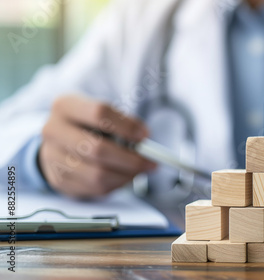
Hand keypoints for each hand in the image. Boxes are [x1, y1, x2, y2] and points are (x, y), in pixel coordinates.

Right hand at [39, 94, 155, 197]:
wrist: (60, 143)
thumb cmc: (89, 126)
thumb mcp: (101, 115)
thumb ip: (122, 124)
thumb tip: (144, 139)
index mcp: (65, 106)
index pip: (99, 112)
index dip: (126, 125)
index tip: (145, 136)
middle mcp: (53, 131)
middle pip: (97, 148)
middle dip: (130, 159)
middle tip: (151, 162)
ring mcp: (52, 158)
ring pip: (97, 174)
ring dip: (126, 175)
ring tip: (139, 170)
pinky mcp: (59, 180)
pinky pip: (95, 188)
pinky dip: (117, 184)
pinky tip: (125, 177)